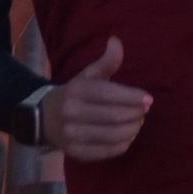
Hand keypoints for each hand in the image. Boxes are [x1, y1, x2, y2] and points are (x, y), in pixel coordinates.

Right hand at [41, 39, 151, 162]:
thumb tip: (116, 41)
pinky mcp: (76, 152)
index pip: (109, 94)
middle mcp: (72, 112)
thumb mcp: (87, 75)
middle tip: (144, 111)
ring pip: (112, 135)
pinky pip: (107, 152)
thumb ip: (106, 61)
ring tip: (137, 123)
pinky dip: (123, 145)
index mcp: (76, 90)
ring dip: (132, 129)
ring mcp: (72, 134)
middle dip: (135, 114)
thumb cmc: (75, 94)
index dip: (132, 97)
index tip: (148, 98)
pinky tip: (127, 136)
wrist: (44, 118)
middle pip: (114, 116)